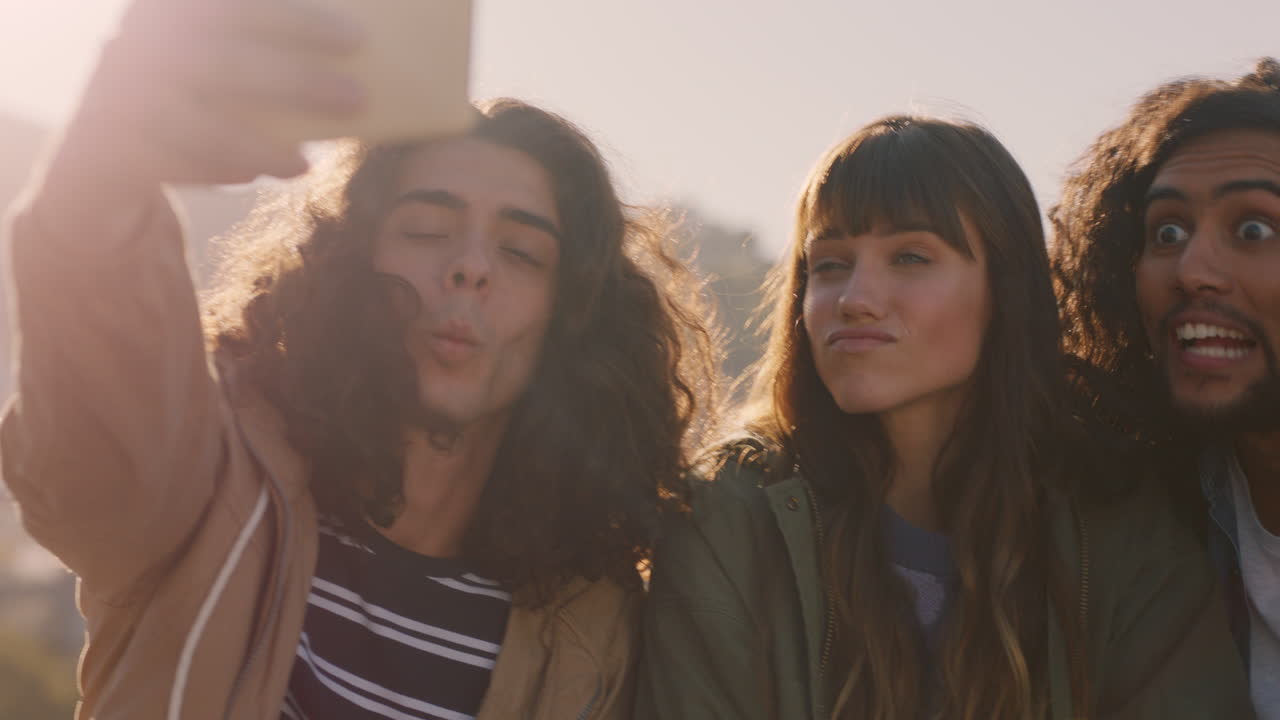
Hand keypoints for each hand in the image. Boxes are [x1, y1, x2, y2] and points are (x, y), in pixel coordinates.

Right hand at [50, 0, 366, 193]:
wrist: (101, 146)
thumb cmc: (184, 96)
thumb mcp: (213, 63)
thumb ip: (259, 55)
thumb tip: (343, 70)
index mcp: (169, 10)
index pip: (239, 6)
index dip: (299, 20)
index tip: (358, 37)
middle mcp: (140, 46)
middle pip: (224, 63)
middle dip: (296, 81)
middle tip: (358, 97)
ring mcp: (119, 98)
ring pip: (198, 125)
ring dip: (259, 146)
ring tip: (305, 164)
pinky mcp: (112, 150)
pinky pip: (172, 165)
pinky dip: (214, 170)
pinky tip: (250, 175)